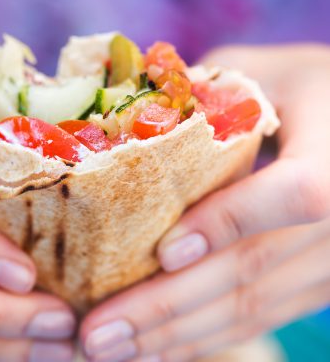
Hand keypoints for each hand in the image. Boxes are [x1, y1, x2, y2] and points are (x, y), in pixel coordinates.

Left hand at [79, 44, 329, 361]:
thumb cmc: (312, 88)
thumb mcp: (266, 71)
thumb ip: (205, 92)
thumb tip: (127, 121)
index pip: (294, 194)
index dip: (227, 223)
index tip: (163, 252)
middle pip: (253, 271)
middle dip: (168, 307)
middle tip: (97, 332)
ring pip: (253, 308)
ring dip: (177, 336)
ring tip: (112, 350)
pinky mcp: (317, 285)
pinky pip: (261, 317)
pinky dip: (205, 337)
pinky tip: (158, 349)